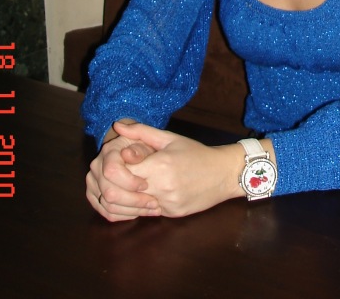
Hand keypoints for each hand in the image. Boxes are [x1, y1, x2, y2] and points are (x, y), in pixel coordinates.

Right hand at [87, 119, 160, 221]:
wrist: (133, 152)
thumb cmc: (145, 146)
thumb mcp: (149, 140)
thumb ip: (141, 144)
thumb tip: (126, 153)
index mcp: (108, 151)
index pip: (112, 171)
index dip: (130, 182)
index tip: (146, 184)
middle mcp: (95, 167)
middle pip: (110, 193)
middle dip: (134, 200)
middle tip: (154, 202)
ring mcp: (92, 183)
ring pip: (108, 206)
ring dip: (133, 210)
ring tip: (152, 208)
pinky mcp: (94, 197)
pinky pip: (107, 213)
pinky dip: (125, 215)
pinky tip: (140, 211)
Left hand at [114, 121, 253, 217]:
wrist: (223, 174)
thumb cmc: (196, 152)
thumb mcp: (170, 138)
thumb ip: (142, 132)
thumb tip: (117, 125)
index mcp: (160, 165)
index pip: (121, 171)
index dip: (116, 166)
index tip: (121, 161)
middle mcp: (162, 187)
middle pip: (123, 191)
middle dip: (118, 183)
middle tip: (121, 175)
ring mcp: (166, 204)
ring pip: (132, 205)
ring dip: (128, 196)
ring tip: (133, 184)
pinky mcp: (171, 214)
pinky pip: (147, 212)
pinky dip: (143, 204)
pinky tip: (148, 193)